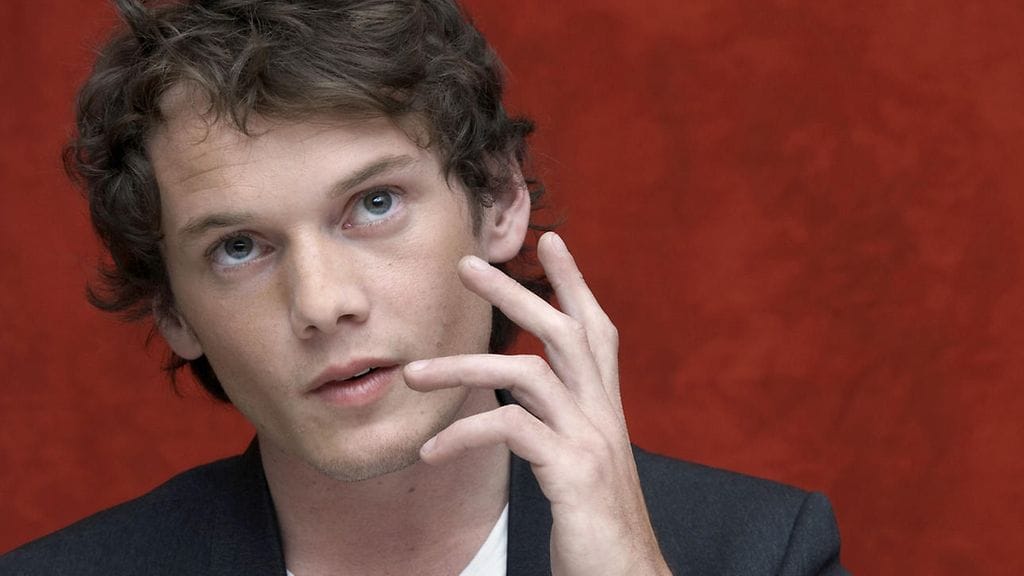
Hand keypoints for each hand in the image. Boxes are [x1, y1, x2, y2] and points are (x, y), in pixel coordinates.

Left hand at [404, 232, 670, 575]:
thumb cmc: (595, 525)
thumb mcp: (579, 465)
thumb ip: (557, 427)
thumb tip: (520, 406)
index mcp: (604, 409)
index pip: (596, 330)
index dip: (575, 283)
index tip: (551, 240)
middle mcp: (604, 414)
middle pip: (565, 331)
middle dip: (517, 292)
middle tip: (467, 265)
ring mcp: (592, 439)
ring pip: (529, 374)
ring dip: (465, 366)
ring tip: (413, 374)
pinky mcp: (573, 471)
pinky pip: (510, 430)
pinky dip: (463, 434)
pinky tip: (431, 451)